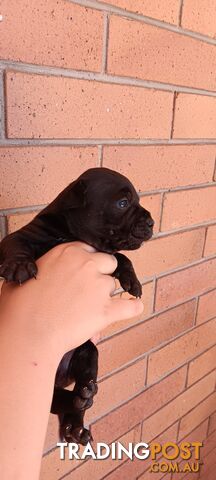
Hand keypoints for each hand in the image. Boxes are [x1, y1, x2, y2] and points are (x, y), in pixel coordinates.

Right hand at [0, 242, 142, 360]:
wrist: (28, 335)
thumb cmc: (19, 309)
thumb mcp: (24, 277)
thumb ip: (40, 270)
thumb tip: (42, 276)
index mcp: (67, 252)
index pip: (89, 249)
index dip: (87, 262)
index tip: (83, 271)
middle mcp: (87, 265)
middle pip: (108, 262)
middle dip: (102, 273)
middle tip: (89, 289)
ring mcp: (99, 287)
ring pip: (113, 286)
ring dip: (106, 296)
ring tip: (89, 310)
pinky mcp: (107, 310)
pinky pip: (130, 306)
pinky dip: (132, 308)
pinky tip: (133, 308)